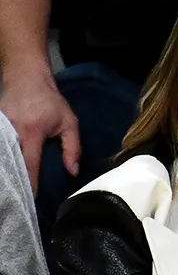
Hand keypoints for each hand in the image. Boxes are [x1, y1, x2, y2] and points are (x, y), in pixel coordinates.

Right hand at [1, 73, 80, 190]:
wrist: (25, 75)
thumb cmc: (49, 100)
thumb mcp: (68, 122)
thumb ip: (72, 148)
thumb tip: (73, 172)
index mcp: (31, 131)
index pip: (29, 163)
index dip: (30, 182)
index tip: (33, 198)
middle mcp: (11, 130)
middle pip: (11, 163)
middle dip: (17, 181)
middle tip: (22, 199)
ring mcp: (0, 128)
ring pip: (3, 156)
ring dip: (8, 171)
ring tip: (13, 190)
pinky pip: (0, 148)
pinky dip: (4, 160)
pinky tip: (9, 172)